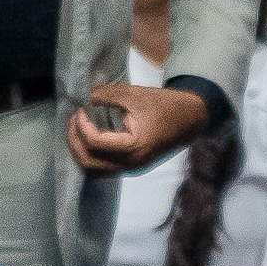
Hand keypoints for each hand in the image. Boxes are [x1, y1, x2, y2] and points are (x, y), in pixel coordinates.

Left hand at [65, 83, 208, 176]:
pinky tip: (88, 139)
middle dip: (74, 140)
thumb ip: (104, 95)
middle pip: (88, 162)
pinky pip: (103, 169)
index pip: (94, 143)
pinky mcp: (132, 167)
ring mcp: (132, 169)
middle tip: (73, 119)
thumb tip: (81, 98)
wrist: (193, 117)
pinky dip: (90, 157)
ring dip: (79, 152)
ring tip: (77, 130)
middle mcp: (132, 164)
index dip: (80, 125)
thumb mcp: (133, 95)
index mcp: (134, 147)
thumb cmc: (166, 104)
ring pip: (93, 170)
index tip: (80, 109)